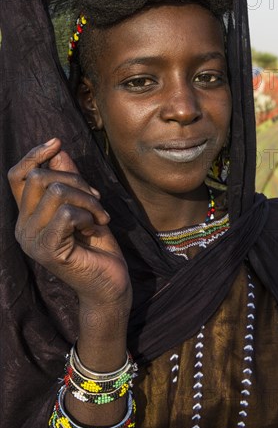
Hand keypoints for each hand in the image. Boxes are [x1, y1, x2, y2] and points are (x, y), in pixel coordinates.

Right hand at [8, 138, 131, 309]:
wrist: (110, 284)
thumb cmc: (97, 246)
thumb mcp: (84, 205)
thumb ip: (68, 180)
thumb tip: (57, 150)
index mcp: (28, 216)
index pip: (17, 176)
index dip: (34, 154)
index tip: (56, 143)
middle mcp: (23, 228)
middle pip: (39, 177)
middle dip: (76, 180)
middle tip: (96, 199)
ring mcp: (32, 241)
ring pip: (55, 192)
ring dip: (87, 199)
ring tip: (100, 216)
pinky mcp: (48, 251)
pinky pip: (66, 214)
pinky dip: (87, 215)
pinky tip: (94, 228)